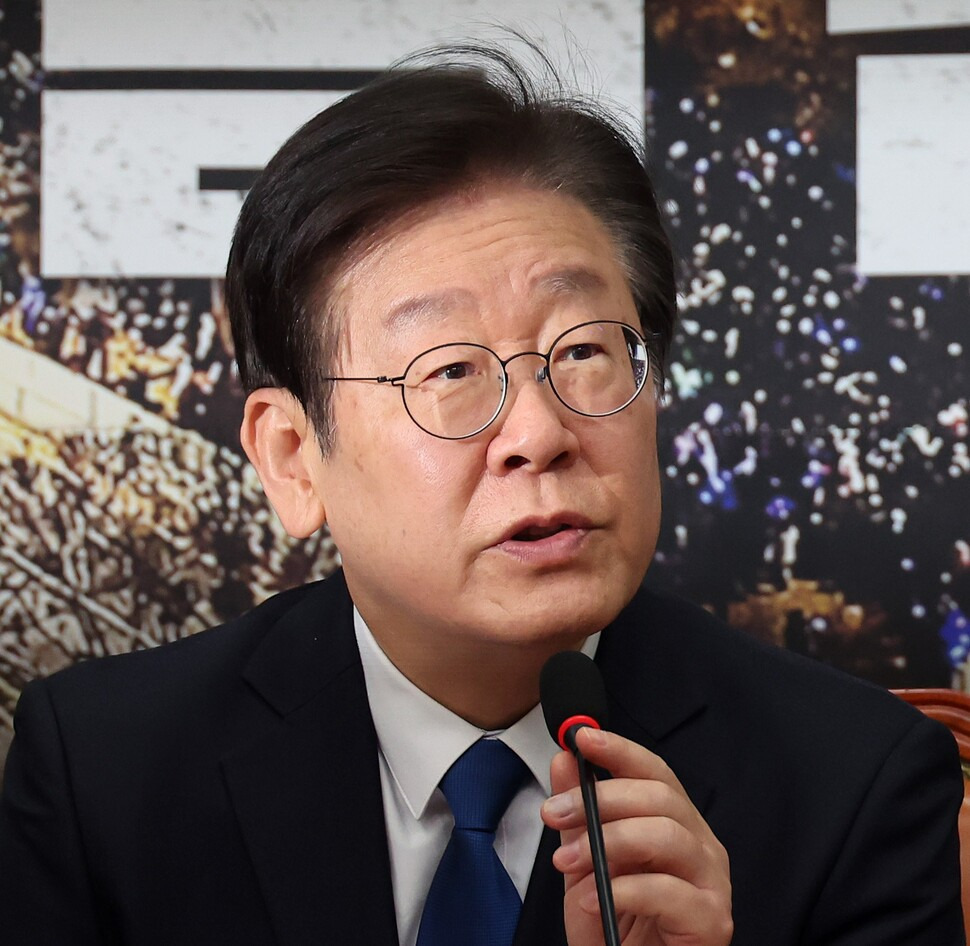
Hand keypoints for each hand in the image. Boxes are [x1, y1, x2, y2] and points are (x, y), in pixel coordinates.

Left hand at [540, 727, 732, 945]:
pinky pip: (668, 890)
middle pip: (659, 797)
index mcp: (676, 823)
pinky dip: (623, 891)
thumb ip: (577, 813)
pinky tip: (594, 901)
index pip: (655, 772)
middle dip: (599, 799)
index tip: (582, 738)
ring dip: (607, 843)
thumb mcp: (582, 862)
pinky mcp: (712, 921)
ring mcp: (712, 882)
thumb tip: (563, 760)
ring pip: (665, 835)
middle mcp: (701, 845)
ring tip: (567, 863)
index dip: (620, 750)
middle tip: (554, 813)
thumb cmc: (613, 925)